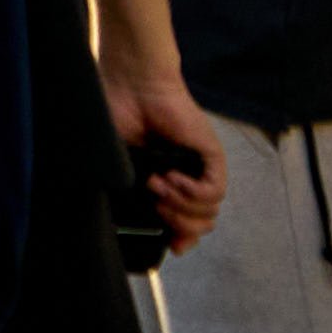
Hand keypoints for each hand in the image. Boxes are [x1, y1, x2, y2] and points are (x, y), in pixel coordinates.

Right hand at [103, 56, 233, 258]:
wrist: (131, 88)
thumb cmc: (117, 118)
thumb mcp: (118, 168)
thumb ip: (130, 199)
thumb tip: (145, 229)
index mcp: (163, 184)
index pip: (181, 225)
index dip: (178, 239)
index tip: (169, 245)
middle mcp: (185, 180)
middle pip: (198, 226)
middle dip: (177, 224)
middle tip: (156, 204)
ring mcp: (199, 170)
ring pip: (208, 214)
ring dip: (180, 207)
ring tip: (158, 184)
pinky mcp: (212, 158)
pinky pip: (214, 193)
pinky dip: (193, 193)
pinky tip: (172, 177)